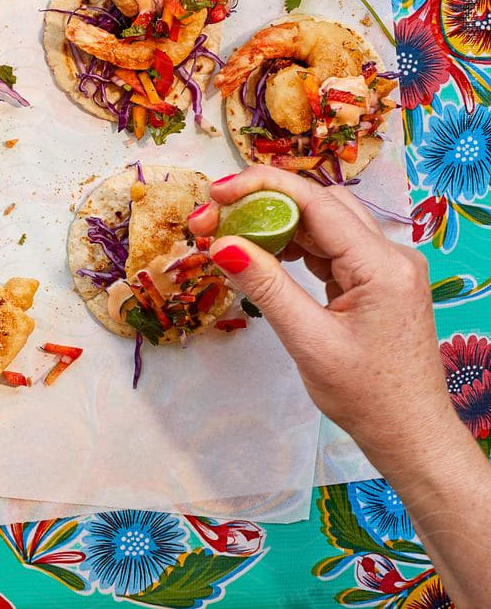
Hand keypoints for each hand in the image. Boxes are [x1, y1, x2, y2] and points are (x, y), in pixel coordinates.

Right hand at [187, 167, 457, 463]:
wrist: (411, 435)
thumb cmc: (366, 397)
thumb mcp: (308, 341)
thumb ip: (266, 287)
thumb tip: (221, 245)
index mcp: (383, 267)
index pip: (317, 203)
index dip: (261, 188)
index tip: (213, 194)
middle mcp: (392, 256)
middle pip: (321, 205)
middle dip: (264, 203)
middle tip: (212, 220)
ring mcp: (388, 268)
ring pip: (325, 223)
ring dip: (277, 223)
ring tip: (230, 238)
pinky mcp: (378, 282)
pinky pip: (332, 247)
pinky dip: (294, 246)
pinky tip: (264, 257)